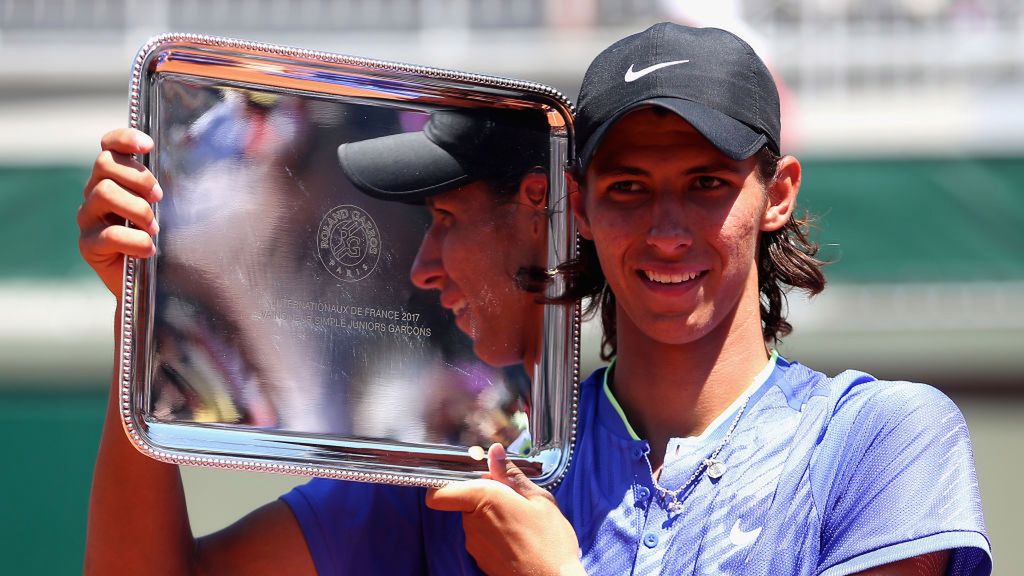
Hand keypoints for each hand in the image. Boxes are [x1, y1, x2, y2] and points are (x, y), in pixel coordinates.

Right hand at [78, 128, 162, 298]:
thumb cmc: (164, 241)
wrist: (151, 286)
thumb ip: (169, 189)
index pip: (109, 146)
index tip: (148, 146)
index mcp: (115, 179)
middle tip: (159, 197)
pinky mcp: (88, 246)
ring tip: (155, 228)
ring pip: (104, 193)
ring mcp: (89, 219)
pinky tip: (149, 250)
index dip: (124, 139)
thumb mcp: (170, 210)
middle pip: (104, 164)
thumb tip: (190, 164)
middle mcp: (96, 194)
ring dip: (137, 209)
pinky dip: (134, 240)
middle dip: (138, 177)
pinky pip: (107, 234)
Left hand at [426, 444, 584, 575]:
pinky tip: (519, 539)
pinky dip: (496, 536)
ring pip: (475, 521)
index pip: (438, 493)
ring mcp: (475, 544)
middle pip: (464, 502)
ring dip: (492, 517)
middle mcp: (472, 523)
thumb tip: (494, 452)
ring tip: (521, 522)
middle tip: (513, 500)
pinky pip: (483, 539)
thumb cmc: (550, 541)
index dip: (446, 484)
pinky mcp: (481, 561)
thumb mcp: (538, 499)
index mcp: (484, 499)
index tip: (467, 479)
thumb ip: (511, 474)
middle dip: (484, 497)